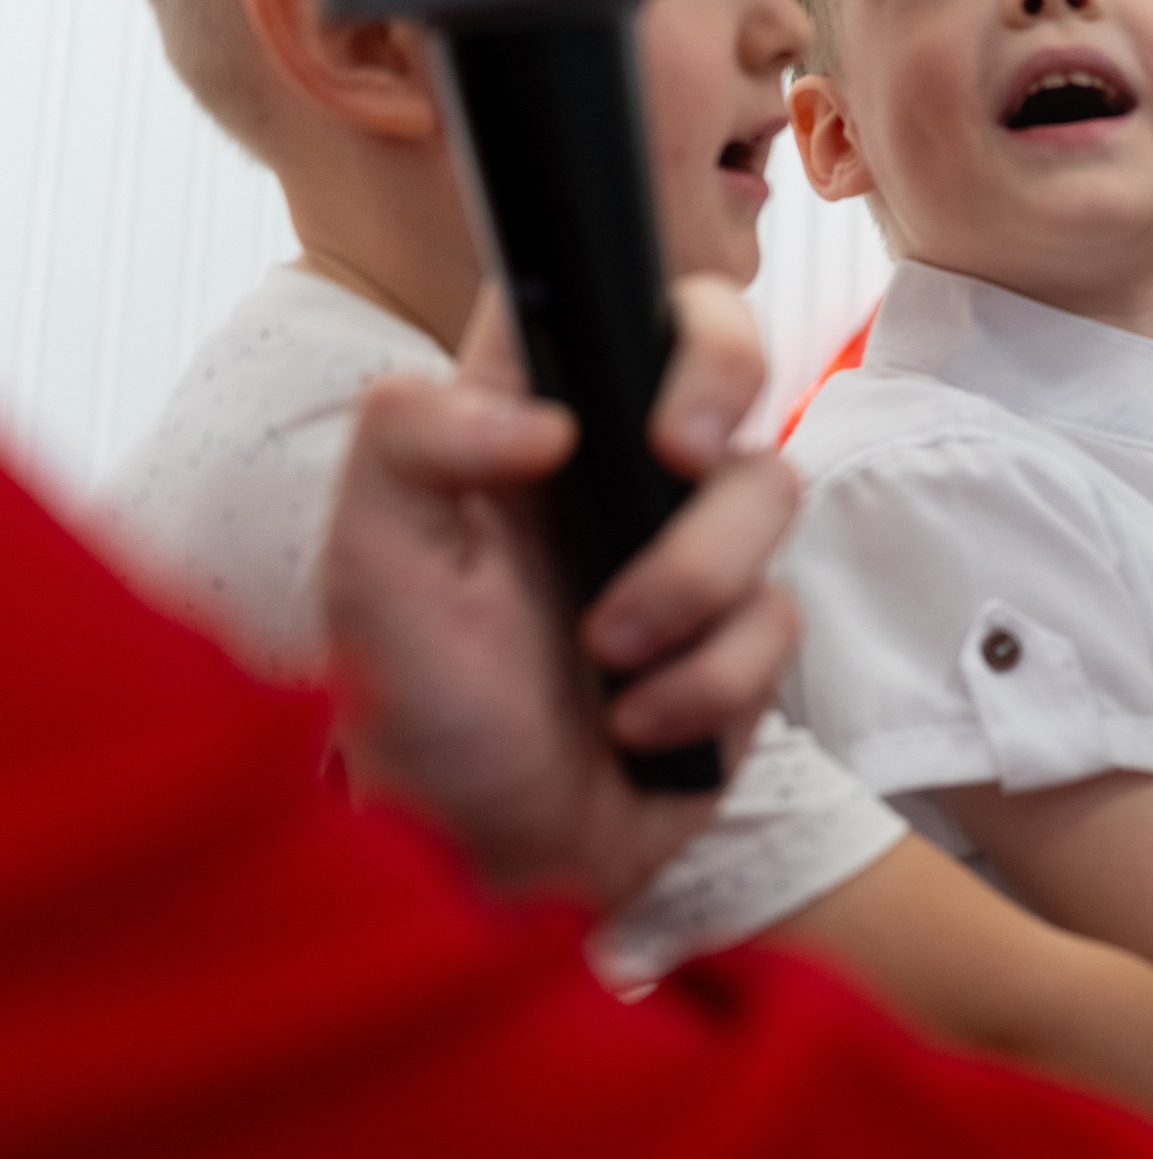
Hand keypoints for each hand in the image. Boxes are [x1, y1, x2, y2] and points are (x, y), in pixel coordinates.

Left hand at [323, 276, 799, 906]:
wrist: (483, 861)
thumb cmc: (416, 710)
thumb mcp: (368, 565)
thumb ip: (412, 442)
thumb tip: (546, 419)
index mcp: (528, 427)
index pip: (611, 297)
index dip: (651, 297)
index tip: (632, 367)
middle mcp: (621, 472)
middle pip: (728, 357)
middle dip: (725, 383)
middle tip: (677, 458)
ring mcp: (692, 552)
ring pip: (770, 489)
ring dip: (691, 582)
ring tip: (608, 657)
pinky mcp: (742, 641)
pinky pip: (779, 620)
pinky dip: (707, 682)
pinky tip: (638, 724)